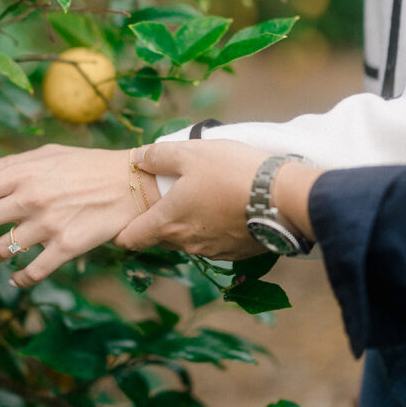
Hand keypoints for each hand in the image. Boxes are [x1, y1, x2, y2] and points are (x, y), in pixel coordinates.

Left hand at [0, 143, 159, 287]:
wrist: (134, 183)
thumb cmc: (90, 165)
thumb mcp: (50, 155)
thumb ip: (11, 162)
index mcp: (23, 174)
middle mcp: (30, 199)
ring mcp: (48, 225)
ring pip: (0, 250)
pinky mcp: (67, 247)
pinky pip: (33, 271)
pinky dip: (20, 279)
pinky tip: (16, 279)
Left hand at [115, 139, 320, 258]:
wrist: (283, 199)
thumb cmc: (231, 172)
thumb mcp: (191, 153)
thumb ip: (160, 156)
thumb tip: (140, 159)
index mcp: (168, 222)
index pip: (131, 239)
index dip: (123, 232)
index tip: (123, 222)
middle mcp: (186, 244)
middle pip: (160, 238)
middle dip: (158, 223)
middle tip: (167, 199)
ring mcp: (212, 251)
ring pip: (188, 241)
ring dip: (188, 225)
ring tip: (200, 199)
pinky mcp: (236, 253)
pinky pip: (214, 243)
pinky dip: (213, 229)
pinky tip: (224, 209)